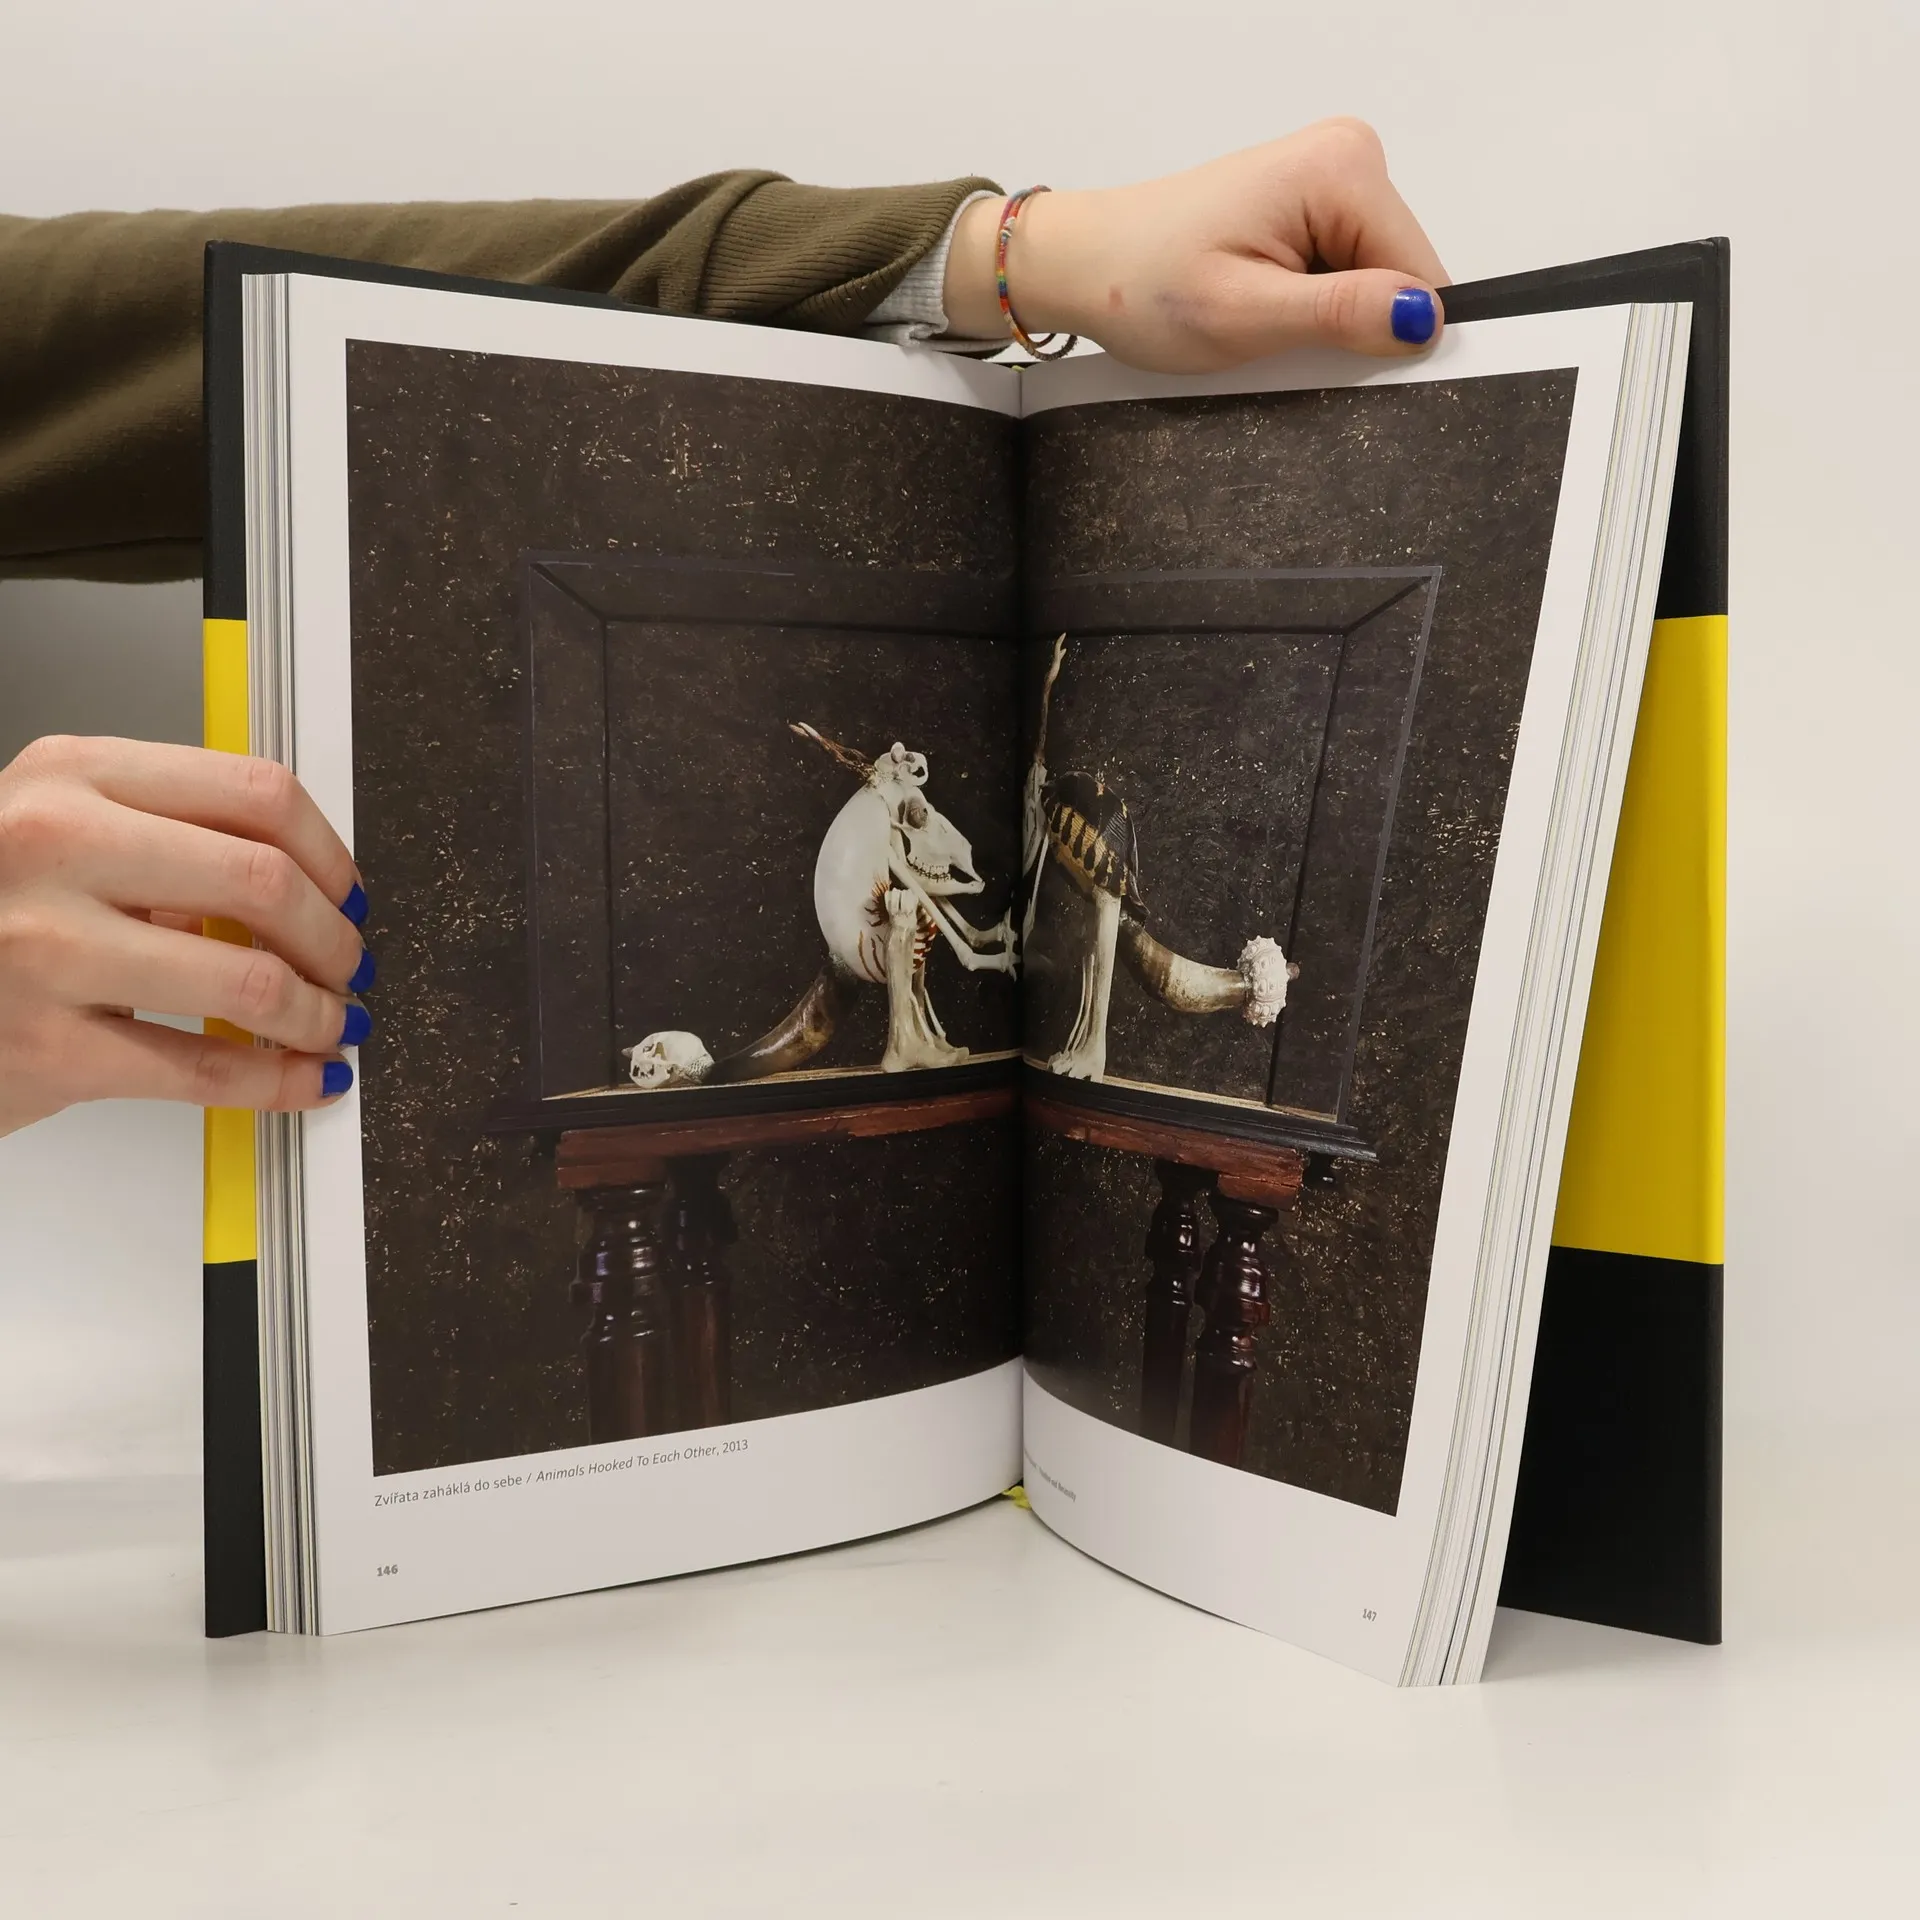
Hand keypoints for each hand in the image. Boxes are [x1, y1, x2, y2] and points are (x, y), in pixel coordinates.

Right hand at [0, 735, 373, 1137]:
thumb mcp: (57, 835)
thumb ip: (168, 839)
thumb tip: (303, 882)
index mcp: (72, 775)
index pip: (254, 792)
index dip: (329, 853)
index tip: (348, 891)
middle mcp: (54, 846)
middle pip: (265, 881)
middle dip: (335, 938)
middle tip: (350, 964)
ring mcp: (44, 947)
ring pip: (249, 980)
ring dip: (318, 1013)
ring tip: (331, 1022)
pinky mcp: (47, 1045)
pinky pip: (203, 1068)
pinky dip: (278, 1079)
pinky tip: (304, 1078)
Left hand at [944, 119, 1448, 369]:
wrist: (1085, 264)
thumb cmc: (1143, 284)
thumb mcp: (1245, 316)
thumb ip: (1341, 316)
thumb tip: (1424, 319)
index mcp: (1342, 169)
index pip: (1419, 274)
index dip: (1384, 335)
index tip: (1321, 358)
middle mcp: (1347, 156)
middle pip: (1398, 274)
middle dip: (1349, 326)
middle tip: (1272, 342)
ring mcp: (1329, 176)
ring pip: (1373, 279)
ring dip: (1324, 321)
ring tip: (1258, 323)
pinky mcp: (1310, 203)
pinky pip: (1343, 271)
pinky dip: (1309, 308)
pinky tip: (1261, 309)